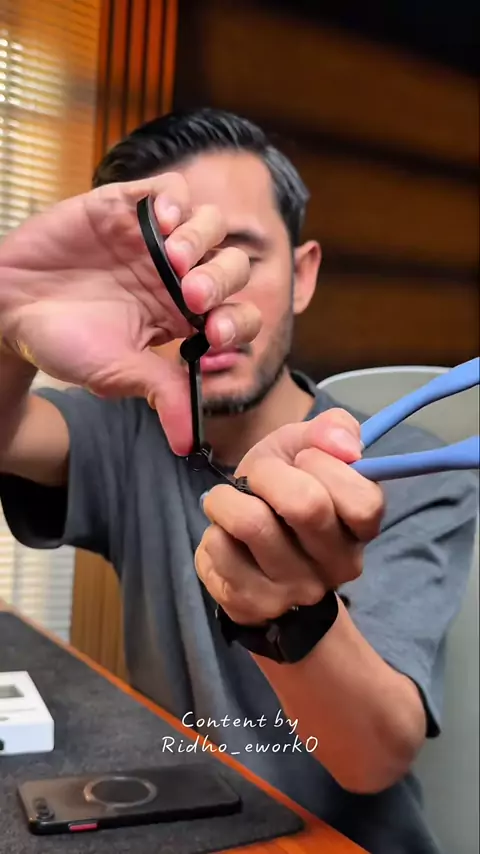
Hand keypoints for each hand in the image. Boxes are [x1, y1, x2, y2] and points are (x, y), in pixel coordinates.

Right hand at [0, 174, 259, 453]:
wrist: (8, 308)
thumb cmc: (62, 343)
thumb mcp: (117, 372)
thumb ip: (161, 395)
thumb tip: (189, 444)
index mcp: (182, 319)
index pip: (237, 314)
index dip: (237, 321)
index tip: (212, 335)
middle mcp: (176, 277)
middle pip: (232, 266)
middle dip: (222, 280)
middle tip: (192, 295)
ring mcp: (153, 240)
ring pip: (210, 224)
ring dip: (203, 240)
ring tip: (174, 259)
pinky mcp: (126, 208)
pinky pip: (172, 191)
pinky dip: (176, 202)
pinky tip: (161, 223)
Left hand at [195, 410, 383, 624]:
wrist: (248, 547)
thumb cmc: (283, 488)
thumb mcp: (306, 446)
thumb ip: (333, 429)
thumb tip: (344, 445)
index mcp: (362, 529)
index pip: (363, 501)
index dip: (325, 466)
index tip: (302, 461)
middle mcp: (338, 567)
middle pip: (305, 505)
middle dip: (267, 474)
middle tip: (255, 478)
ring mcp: (295, 591)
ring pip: (252, 523)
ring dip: (227, 499)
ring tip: (229, 503)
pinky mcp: (251, 605)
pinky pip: (217, 549)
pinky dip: (211, 530)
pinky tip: (224, 537)